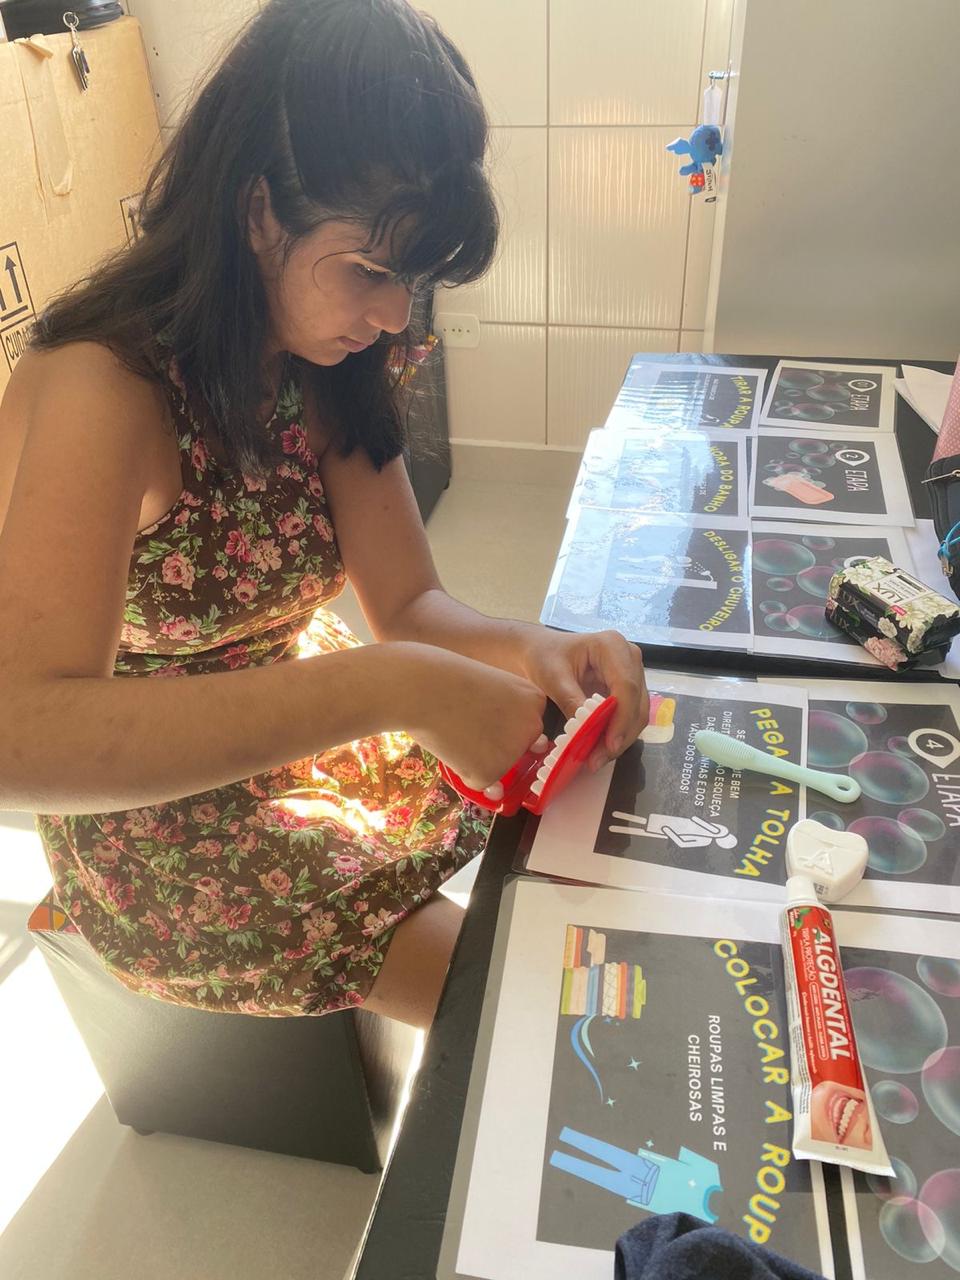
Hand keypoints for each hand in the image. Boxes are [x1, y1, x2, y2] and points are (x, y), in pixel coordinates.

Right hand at [400, 646, 547, 792]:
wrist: (419, 688)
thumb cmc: (449, 680)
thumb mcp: (490, 690)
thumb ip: (506, 725)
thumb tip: (501, 789)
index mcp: (535, 701)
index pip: (525, 725)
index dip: (499, 718)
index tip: (482, 706)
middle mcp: (532, 729)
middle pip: (515, 748)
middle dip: (491, 740)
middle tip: (468, 719)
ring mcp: (513, 753)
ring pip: (496, 767)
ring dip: (476, 756)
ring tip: (457, 727)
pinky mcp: (490, 773)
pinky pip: (479, 782)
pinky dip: (462, 770)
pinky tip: (451, 744)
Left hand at [517, 628, 648, 771]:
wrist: (540, 651)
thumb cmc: (543, 657)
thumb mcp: (552, 677)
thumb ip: (570, 700)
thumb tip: (587, 731)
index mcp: (612, 646)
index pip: (626, 686)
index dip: (621, 718)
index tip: (609, 744)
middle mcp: (629, 658)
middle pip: (637, 703)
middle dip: (621, 734)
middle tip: (597, 760)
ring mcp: (631, 674)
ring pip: (637, 714)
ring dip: (620, 739)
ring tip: (595, 759)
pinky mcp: (627, 690)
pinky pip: (629, 716)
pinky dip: (616, 735)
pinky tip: (598, 750)